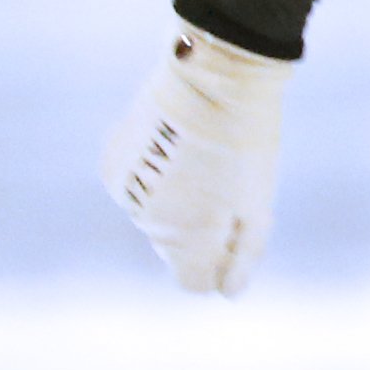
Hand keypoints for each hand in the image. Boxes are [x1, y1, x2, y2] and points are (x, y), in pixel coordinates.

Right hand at [99, 15, 288, 291]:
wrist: (212, 77)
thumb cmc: (246, 145)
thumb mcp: (258, 204)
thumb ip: (243, 256)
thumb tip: (228, 292)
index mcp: (188, 239)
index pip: (193, 283)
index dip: (218, 267)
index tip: (234, 239)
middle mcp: (147, 222)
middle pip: (175, 248)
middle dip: (199, 230)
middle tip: (225, 184)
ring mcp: (124, 191)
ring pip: (154, 216)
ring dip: (175, 200)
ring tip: (200, 158)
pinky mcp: (112, 162)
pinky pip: (136, 186)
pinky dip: (154, 175)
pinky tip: (173, 144)